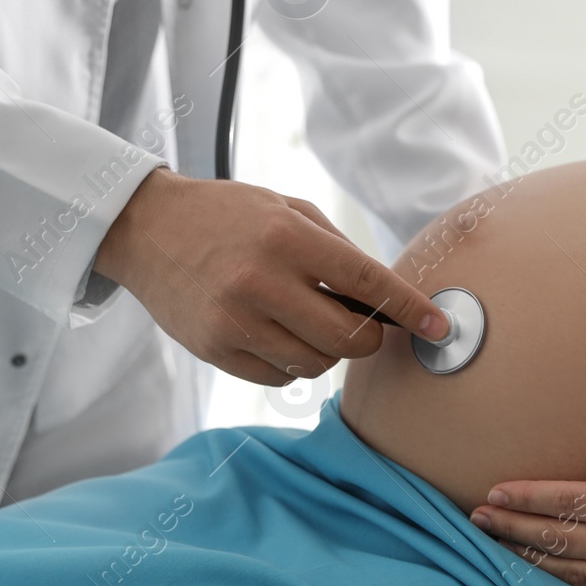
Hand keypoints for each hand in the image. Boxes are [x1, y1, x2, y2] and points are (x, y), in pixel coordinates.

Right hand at [94, 167, 449, 386]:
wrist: (147, 228)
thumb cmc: (228, 216)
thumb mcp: (287, 209)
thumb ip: (337, 250)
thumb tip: (386, 298)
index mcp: (288, 237)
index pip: (367, 283)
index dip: (409, 309)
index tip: (438, 326)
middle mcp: (262, 281)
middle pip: (348, 340)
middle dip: (370, 339)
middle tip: (365, 325)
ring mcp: (235, 320)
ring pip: (315, 365)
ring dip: (329, 351)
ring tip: (310, 321)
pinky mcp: (214, 349)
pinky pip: (279, 377)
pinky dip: (292, 363)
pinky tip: (278, 333)